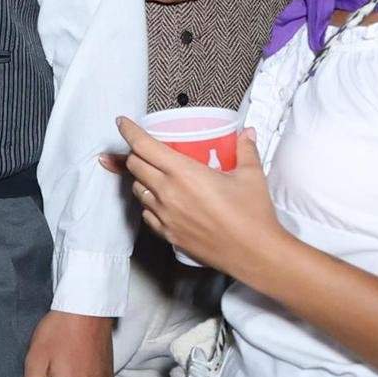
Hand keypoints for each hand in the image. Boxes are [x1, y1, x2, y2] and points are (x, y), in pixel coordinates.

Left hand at [114, 118, 282, 280]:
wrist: (255, 254)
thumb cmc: (253, 215)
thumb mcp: (251, 176)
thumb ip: (245, 150)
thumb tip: (246, 132)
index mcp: (183, 173)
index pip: (143, 146)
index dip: (129, 131)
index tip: (122, 122)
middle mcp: (167, 192)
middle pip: (134, 165)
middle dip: (136, 154)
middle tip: (146, 150)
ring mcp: (164, 215)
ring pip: (137, 190)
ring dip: (142, 179)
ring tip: (157, 176)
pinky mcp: (167, 234)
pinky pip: (146, 214)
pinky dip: (149, 204)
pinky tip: (162, 202)